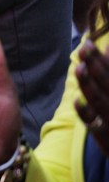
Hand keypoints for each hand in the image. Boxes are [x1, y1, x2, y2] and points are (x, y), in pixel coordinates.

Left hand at [74, 40, 108, 156]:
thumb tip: (107, 48)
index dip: (100, 58)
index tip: (87, 43)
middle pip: (108, 83)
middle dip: (95, 65)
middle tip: (82, 48)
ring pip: (100, 101)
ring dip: (89, 85)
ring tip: (78, 68)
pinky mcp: (107, 138)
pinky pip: (93, 124)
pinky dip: (85, 112)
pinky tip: (76, 101)